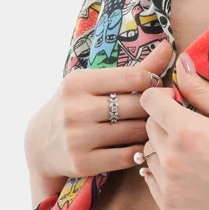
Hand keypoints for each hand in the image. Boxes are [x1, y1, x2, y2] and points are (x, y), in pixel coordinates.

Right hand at [25, 42, 176, 193]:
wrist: (41, 143)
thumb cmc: (78, 105)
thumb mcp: (96, 83)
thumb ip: (135, 69)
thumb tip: (167, 46)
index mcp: (78, 82)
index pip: (133, 77)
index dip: (153, 82)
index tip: (157, 88)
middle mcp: (75, 109)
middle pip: (137, 105)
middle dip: (154, 108)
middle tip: (163, 110)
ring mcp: (77, 138)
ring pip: (134, 131)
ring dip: (150, 130)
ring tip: (154, 127)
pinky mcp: (82, 163)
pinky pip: (128, 156)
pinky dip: (140, 151)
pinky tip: (140, 144)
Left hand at [135, 49, 208, 209]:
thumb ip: (201, 91)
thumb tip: (181, 64)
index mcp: (186, 130)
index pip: (150, 101)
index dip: (162, 97)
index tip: (177, 102)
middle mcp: (171, 157)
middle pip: (149, 127)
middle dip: (165, 122)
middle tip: (193, 130)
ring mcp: (168, 185)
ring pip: (149, 155)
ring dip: (164, 149)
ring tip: (195, 155)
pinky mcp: (170, 206)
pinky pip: (152, 181)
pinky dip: (164, 174)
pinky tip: (190, 175)